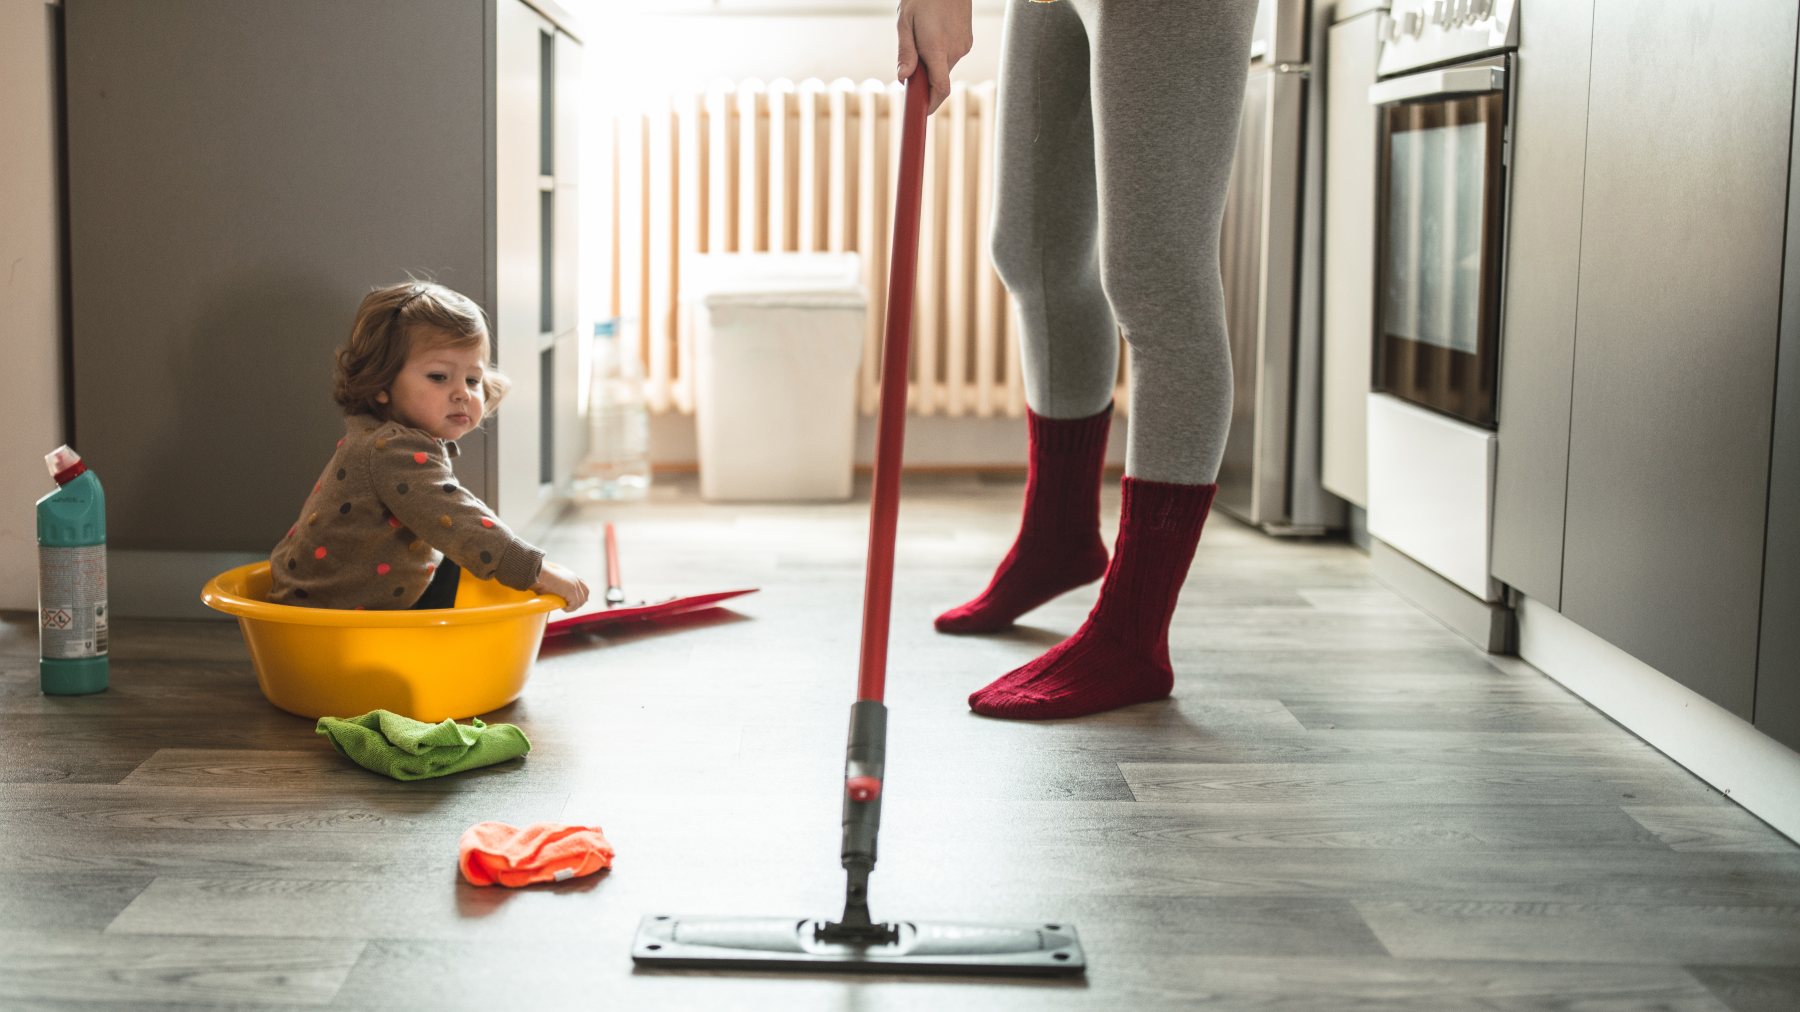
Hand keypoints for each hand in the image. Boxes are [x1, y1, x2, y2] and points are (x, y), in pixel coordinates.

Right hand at [533, 560, 589, 611]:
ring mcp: (574, 585)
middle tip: (569, 607)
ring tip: (564, 607)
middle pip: (586, 594)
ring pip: (580, 601)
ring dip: (573, 606)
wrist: (539, 574)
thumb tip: (557, 596)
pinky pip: (574, 605)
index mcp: (572, 576)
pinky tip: (562, 607)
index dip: (582, 596)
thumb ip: (559, 586)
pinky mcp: (571, 591)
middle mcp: (575, 579)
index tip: (575, 602)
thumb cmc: (540, 578)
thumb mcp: (552, 581)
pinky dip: (569, 608)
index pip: (584, 587)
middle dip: (579, 602)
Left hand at [897, 0, 972, 115]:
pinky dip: (941, 54)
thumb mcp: (906, 22)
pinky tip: (934, 33)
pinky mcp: (968, 42)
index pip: (940, 88)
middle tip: (910, 64)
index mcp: (937, 48)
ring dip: (932, 63)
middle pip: (939, 78)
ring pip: (945, 67)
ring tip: (922, 37)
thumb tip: (903, 78)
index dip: (932, 104)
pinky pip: (952, 56)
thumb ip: (906, 52)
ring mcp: (964, 46)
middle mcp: (954, 51)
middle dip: (925, 78)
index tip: (922, 112)